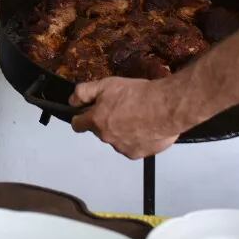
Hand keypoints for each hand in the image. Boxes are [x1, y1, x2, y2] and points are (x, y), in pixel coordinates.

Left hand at [69, 77, 183, 159]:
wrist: (166, 107)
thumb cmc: (138, 94)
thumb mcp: (106, 84)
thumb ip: (84, 92)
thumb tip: (72, 101)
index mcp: (96, 121)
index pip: (77, 125)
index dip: (81, 117)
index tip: (87, 113)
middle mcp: (107, 138)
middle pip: (100, 131)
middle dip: (106, 121)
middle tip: (121, 108)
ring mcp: (122, 148)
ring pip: (116, 139)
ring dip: (121, 130)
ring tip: (136, 116)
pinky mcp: (138, 154)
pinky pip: (132, 146)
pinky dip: (136, 139)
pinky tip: (145, 127)